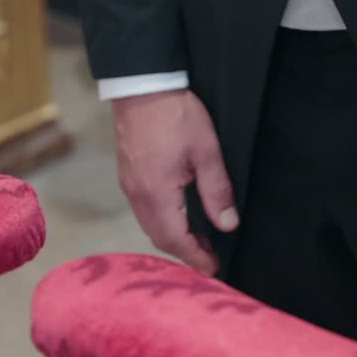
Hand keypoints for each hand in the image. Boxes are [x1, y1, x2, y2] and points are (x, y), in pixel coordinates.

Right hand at [112, 89, 238, 274]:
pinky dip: (163, 221)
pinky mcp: (129, 174)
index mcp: (157, 194)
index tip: (214, 270)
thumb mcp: (206, 152)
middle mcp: (138, 195)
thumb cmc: (176, 115)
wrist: (142, 86)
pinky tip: (180, 217)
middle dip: (185, 253)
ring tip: (200, 241)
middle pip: (159, 237)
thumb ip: (216, 191)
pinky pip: (144, 210)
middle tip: (210, 260)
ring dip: (174, 237)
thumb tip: (227, 224)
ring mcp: (129, 185)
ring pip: (150, 224)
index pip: (175, 239)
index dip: (195, 257)